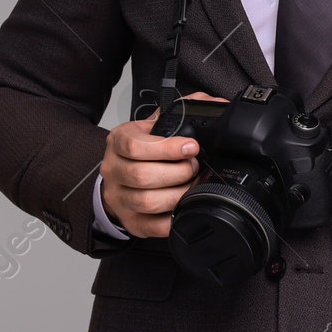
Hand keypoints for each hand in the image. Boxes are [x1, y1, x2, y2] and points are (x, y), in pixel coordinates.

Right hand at [100, 91, 224, 238]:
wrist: (121, 175)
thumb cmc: (142, 149)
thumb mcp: (156, 124)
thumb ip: (184, 110)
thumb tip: (217, 105)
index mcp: (118, 141)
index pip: (135, 146)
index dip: (167, 148)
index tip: (191, 147)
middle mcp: (113, 169)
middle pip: (141, 175)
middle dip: (177, 172)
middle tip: (194, 168)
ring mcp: (118, 197)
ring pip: (147, 202)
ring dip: (178, 194)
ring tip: (191, 185)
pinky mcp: (130, 221)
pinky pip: (152, 226)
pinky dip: (173, 217)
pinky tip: (184, 205)